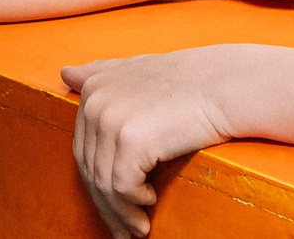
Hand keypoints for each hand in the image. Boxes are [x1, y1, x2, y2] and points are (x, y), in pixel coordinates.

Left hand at [65, 48, 238, 238]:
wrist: (228, 85)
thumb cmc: (191, 82)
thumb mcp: (137, 70)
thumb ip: (101, 72)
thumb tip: (65, 73)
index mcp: (94, 88)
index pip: (84, 150)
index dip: (97, 183)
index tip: (112, 205)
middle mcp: (96, 101)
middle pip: (91, 170)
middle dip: (106, 205)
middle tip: (124, 229)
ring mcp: (111, 119)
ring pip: (105, 184)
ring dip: (121, 213)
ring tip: (138, 229)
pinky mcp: (131, 140)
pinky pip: (122, 188)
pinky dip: (133, 204)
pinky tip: (149, 205)